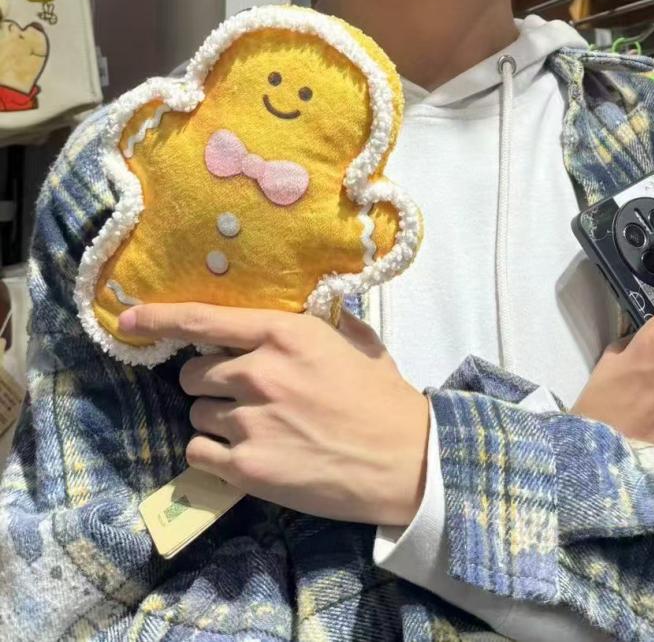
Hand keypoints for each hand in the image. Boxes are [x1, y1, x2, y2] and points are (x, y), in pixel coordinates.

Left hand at [119, 303, 428, 526]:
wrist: (402, 461)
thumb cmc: (382, 396)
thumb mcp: (354, 340)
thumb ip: (316, 321)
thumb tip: (295, 307)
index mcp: (285, 334)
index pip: (204, 321)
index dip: (160, 317)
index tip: (127, 318)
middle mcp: (260, 372)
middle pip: (194, 373)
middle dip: (211, 382)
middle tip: (246, 394)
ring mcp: (251, 422)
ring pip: (196, 412)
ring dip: (216, 418)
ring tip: (257, 427)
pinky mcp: (247, 468)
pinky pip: (198, 452)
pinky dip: (213, 453)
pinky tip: (246, 453)